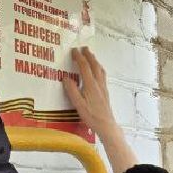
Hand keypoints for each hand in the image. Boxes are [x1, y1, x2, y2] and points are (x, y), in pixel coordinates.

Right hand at [62, 47, 138, 172]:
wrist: (106, 125)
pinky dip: (98, 68)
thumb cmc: (91, 117)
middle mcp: (98, 84)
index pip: (84, 66)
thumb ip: (72, 90)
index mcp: (91, 85)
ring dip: (94, 60)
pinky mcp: (105, 92)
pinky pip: (102, 75)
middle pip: (94, 65)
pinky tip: (98, 71)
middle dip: (88, 55)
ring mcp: (103, 87)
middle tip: (83, 48)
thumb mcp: (78, 105)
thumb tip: (66, 78)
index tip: (73, 50)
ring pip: (100, 69)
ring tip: (90, 56)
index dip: (79, 57)